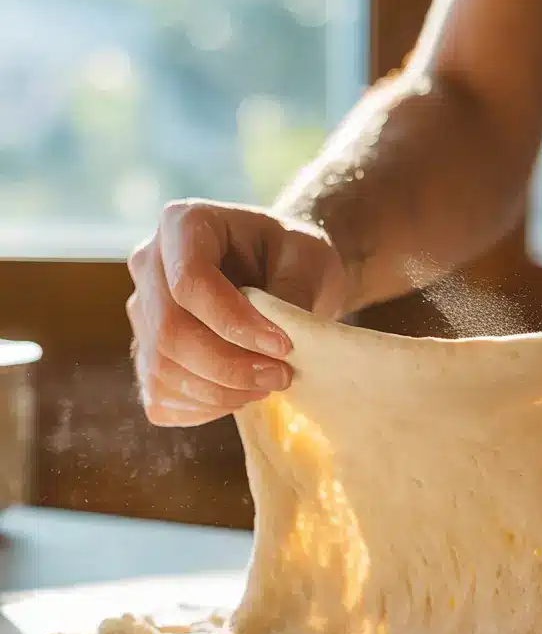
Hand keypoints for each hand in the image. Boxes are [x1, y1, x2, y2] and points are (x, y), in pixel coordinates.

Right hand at [127, 200, 347, 426]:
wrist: (286, 270)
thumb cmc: (296, 258)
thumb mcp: (308, 260)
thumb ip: (290, 295)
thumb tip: (274, 347)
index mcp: (183, 224)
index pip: (189, 283)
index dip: (234, 324)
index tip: (283, 346)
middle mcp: (149, 265)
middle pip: (169, 332)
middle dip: (229, 367)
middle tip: (281, 376)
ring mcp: (142, 312)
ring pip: (161, 369)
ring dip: (221, 392)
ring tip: (269, 384)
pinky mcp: (148, 354)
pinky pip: (161, 397)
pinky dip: (204, 409)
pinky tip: (242, 397)